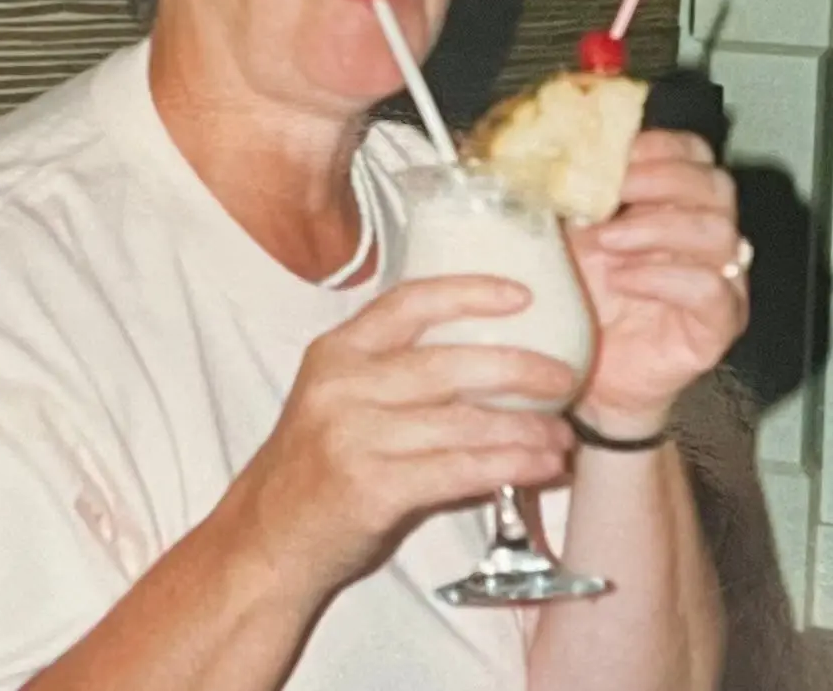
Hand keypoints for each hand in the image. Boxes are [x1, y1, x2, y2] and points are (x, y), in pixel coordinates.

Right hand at [226, 277, 578, 595]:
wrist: (267, 539)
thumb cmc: (315, 467)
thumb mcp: (336, 399)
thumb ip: (393, 373)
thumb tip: (489, 359)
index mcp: (336, 352)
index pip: (408, 303)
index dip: (469, 292)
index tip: (522, 295)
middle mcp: (342, 386)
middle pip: (448, 364)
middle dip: (519, 368)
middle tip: (565, 378)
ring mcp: (354, 437)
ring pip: (464, 422)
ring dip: (526, 429)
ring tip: (562, 437)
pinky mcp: (372, 487)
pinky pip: (460, 470)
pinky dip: (509, 467)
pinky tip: (539, 467)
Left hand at [567, 131, 746, 437]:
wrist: (581, 371)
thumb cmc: (580, 297)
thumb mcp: (566, 233)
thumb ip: (566, 193)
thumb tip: (537, 152)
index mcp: (676, 203)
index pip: (693, 154)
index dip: (659, 147)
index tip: (615, 155)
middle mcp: (707, 236)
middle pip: (715, 185)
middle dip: (660, 180)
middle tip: (612, 192)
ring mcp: (721, 280)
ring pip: (718, 232)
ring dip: (656, 227)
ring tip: (607, 241)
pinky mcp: (718, 324)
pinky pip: (710, 290)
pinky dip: (663, 277)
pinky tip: (623, 279)